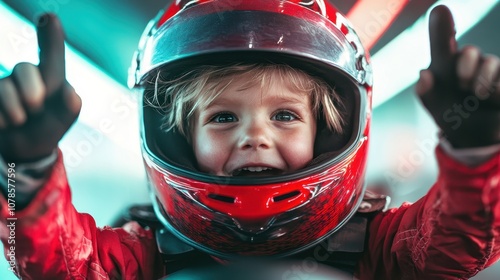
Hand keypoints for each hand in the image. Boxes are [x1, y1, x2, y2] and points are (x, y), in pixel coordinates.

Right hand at [0, 14, 80, 161]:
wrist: (24, 149)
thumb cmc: (47, 129)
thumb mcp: (62, 122)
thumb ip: (70, 109)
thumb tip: (73, 94)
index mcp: (50, 78)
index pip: (52, 55)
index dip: (50, 36)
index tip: (49, 17)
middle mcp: (26, 76)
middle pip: (25, 69)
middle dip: (32, 91)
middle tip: (36, 108)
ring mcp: (5, 85)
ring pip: (4, 89)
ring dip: (16, 112)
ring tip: (21, 122)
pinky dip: (1, 120)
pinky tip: (6, 126)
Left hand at [416, 5, 499, 147]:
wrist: (475, 134)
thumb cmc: (451, 114)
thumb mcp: (435, 107)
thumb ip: (425, 92)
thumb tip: (424, 74)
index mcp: (446, 64)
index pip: (443, 41)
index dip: (443, 26)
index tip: (440, 11)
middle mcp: (468, 61)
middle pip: (469, 51)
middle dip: (465, 66)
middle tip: (461, 84)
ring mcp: (489, 68)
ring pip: (490, 62)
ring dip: (482, 81)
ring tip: (476, 96)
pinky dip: (496, 89)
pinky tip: (491, 99)